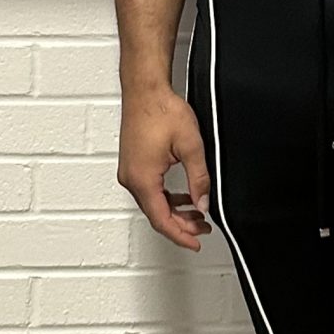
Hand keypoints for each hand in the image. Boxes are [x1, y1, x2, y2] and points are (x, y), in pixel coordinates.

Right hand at [117, 87, 212, 250]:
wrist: (145, 90)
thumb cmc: (161, 110)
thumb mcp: (191, 146)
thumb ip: (199, 179)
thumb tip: (203, 203)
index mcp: (143, 179)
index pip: (162, 220)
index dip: (181, 236)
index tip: (195, 243)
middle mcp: (131, 179)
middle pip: (156, 215)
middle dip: (181, 225)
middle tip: (203, 228)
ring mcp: (129, 172)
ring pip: (153, 204)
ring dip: (175, 212)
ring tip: (198, 214)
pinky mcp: (132, 164)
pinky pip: (149, 190)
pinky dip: (167, 198)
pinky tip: (183, 196)